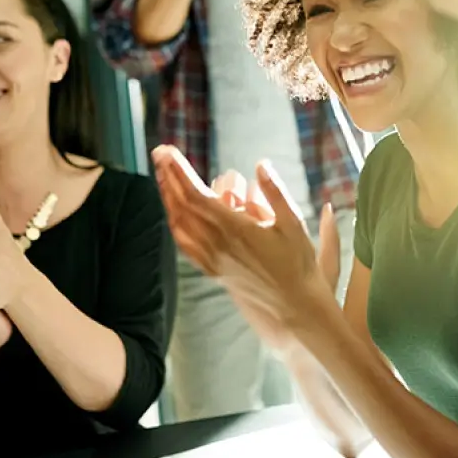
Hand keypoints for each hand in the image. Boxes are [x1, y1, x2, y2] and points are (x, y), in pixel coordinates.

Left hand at [153, 146, 334, 334]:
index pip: (196, 195)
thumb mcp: (293, 223)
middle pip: (182, 206)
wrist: (294, 306)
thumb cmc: (298, 263)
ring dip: (168, 198)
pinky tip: (174, 213)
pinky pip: (185, 244)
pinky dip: (175, 223)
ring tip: (163, 176)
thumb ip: (275, 192)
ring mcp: (212, 260)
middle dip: (168, 176)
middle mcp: (217, 244)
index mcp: (235, 229)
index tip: (167, 151)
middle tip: (159, 153)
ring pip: (179, 225)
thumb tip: (260, 165)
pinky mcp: (212, 271)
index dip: (179, 171)